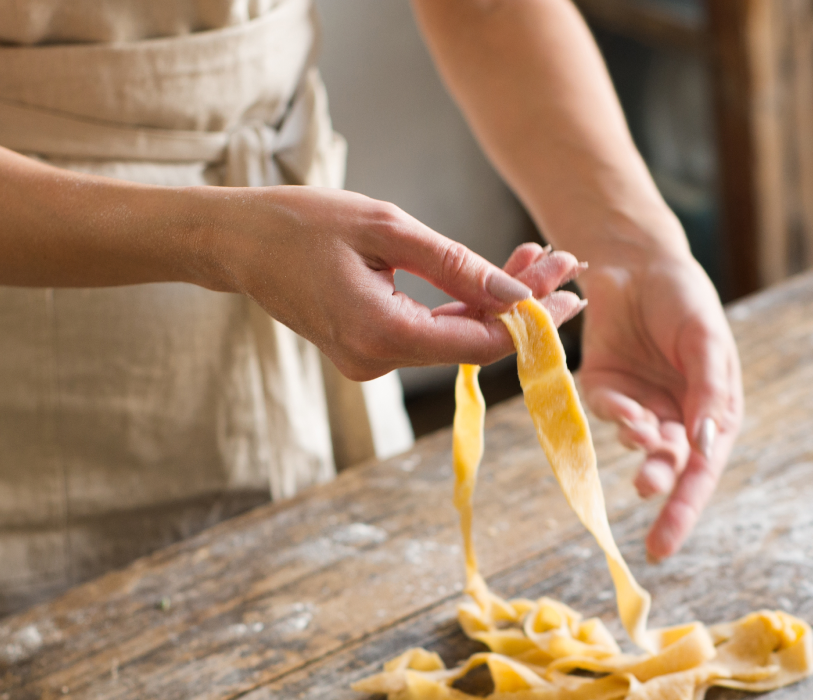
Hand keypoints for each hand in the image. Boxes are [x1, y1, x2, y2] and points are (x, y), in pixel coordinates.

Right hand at [201, 186, 583, 379]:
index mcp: (380, 333)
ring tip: (530, 259)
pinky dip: (459, 308)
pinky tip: (486, 279)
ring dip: (492, 303)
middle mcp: (374, 361)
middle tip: (558, 259)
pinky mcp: (362, 351)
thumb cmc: (302, 224)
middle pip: (470, 344)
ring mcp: (366, 361)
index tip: (573, 287)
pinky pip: (425, 335)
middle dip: (519, 304)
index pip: (478, 341)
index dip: (532, 318)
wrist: (239, 242)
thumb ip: (455, 264)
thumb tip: (517, 294)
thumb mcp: (387, 228)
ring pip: (450, 339)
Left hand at [570, 245, 739, 559]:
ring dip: (635, 442)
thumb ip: (707, 392)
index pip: (700, 472)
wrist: (636, 265)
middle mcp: (673, 417)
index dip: (682, 511)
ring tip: (639, 429)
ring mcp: (636, 406)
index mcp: (712, 411)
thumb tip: (704, 444)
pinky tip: (617, 397)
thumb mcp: (705, 342)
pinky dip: (611, 412)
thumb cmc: (684, 302)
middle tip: (646, 487)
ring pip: (633, 444)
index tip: (661, 548)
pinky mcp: (599, 391)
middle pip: (666, 467)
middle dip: (657, 481)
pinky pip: (604, 414)